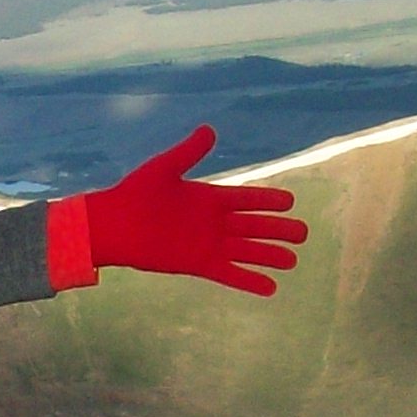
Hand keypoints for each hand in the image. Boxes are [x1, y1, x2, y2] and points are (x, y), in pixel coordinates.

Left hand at [50, 127, 307, 295]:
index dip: (268, 200)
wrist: (112, 225)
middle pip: (254, 226)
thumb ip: (189, 152)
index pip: (246, 198)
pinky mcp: (198, 263)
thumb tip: (209, 129)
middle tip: (304, 233)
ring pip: (247, 250)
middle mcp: (212, 222)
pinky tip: (271, 287)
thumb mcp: (165, 168)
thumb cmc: (134, 194)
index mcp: (208, 198)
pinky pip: (230, 273)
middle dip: (278, 229)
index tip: (290, 201)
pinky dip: (249, 280)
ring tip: (294, 260)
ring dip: (269, 255)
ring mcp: (207, 244)